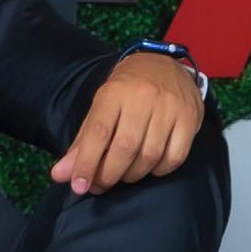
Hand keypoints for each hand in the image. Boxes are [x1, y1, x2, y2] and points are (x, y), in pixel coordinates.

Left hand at [50, 52, 204, 194]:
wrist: (164, 65)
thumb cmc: (126, 91)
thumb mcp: (100, 108)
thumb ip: (82, 143)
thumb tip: (61, 175)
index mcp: (113, 93)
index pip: (98, 132)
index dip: (87, 162)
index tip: (79, 186)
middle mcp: (142, 99)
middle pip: (124, 147)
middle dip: (109, 174)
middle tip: (99, 185)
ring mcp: (169, 108)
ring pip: (150, 155)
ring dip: (132, 174)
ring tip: (122, 175)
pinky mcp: (190, 119)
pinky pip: (175, 156)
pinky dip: (159, 170)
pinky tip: (149, 168)